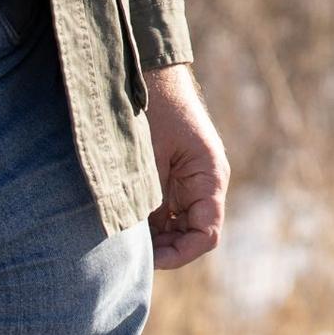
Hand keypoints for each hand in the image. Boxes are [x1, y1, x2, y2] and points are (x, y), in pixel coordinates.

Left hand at [139, 64, 229, 268]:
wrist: (149, 75)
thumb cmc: (154, 110)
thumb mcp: (150, 157)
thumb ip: (149, 197)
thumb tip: (137, 239)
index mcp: (210, 178)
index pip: (206, 234)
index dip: (180, 254)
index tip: (150, 259)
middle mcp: (202, 186)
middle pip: (190, 237)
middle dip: (164, 250)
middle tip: (131, 254)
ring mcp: (186, 185)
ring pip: (175, 229)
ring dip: (153, 239)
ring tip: (124, 239)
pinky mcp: (168, 181)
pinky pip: (162, 215)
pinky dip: (146, 225)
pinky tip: (123, 223)